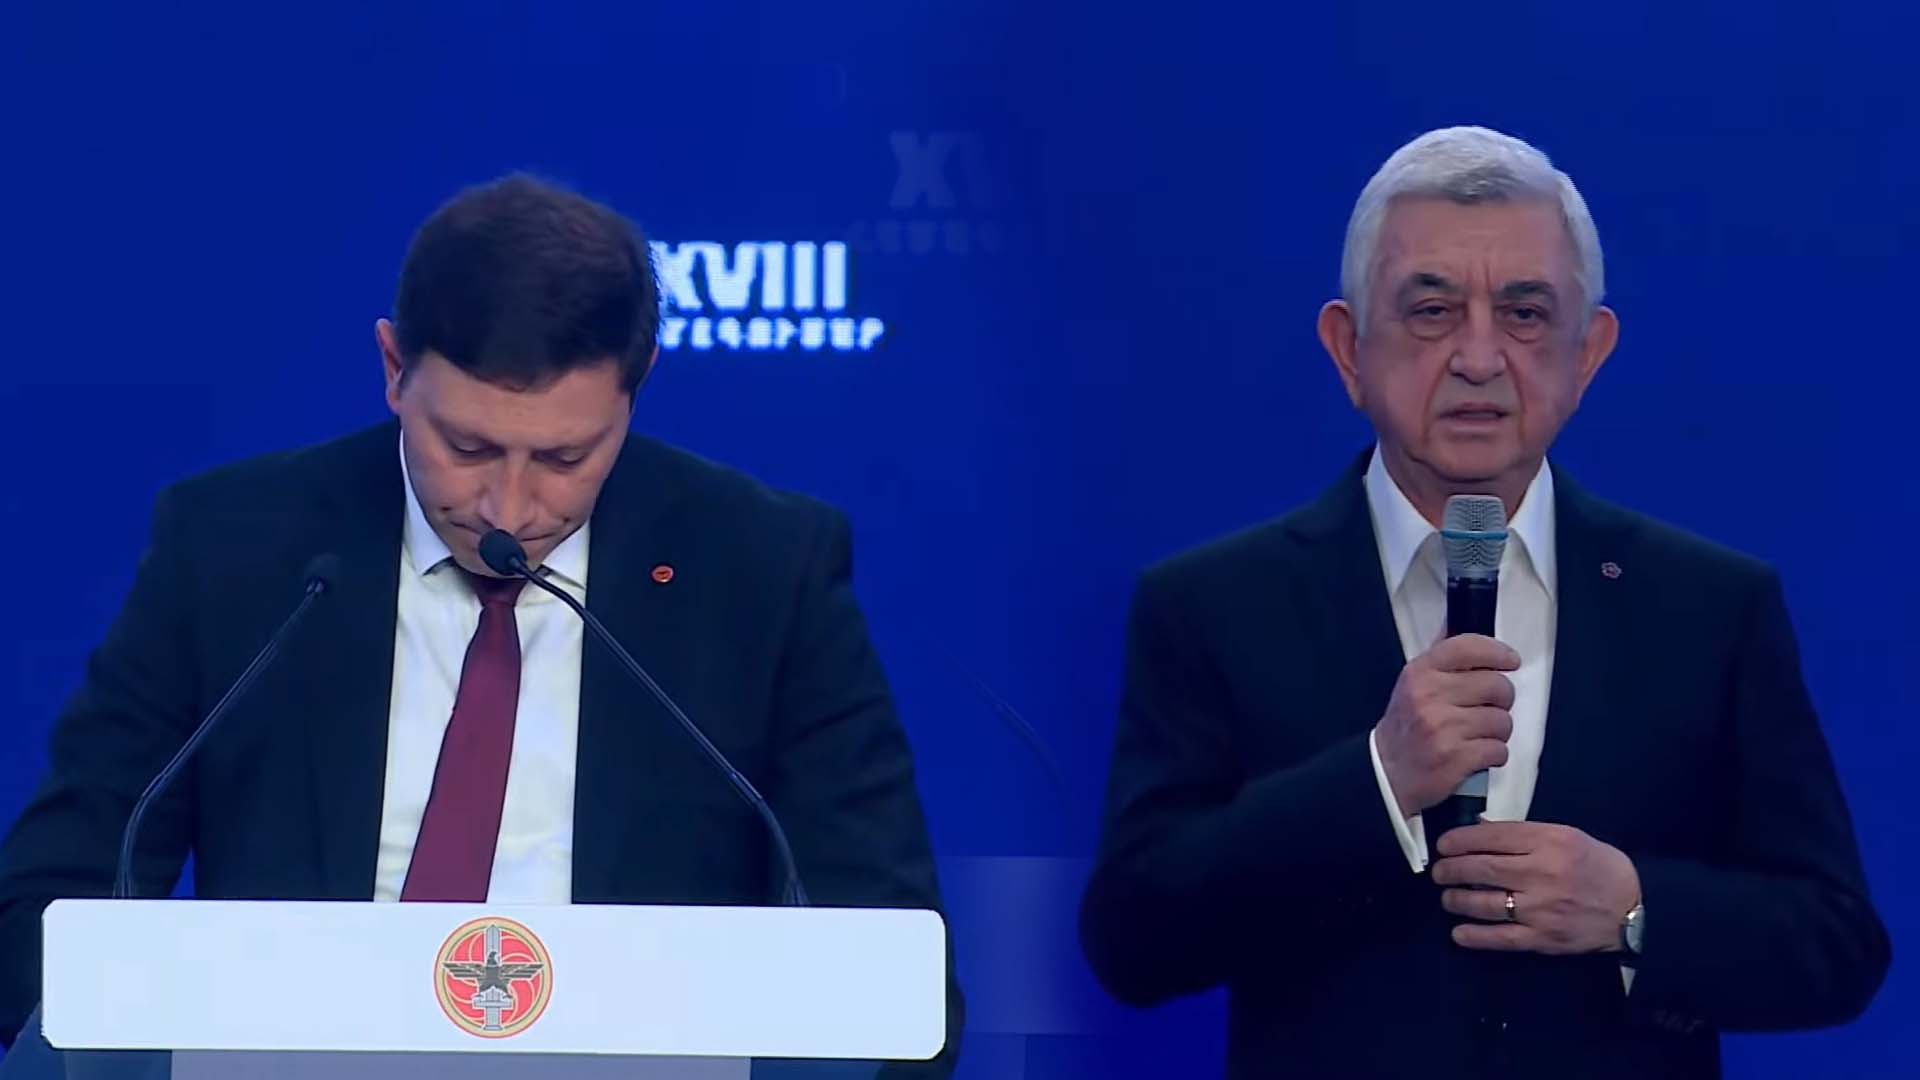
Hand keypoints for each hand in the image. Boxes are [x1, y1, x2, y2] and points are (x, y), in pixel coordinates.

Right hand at [1373, 634, 1518, 816]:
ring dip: (1497, 731)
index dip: (1497, 652)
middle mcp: (1429, 697)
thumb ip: (1440, 656)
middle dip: (1501, 700)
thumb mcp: (1413, 683)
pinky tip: (1476, 754)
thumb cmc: (1406, 727)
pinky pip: (1499, 750)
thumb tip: (1457, 618)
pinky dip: (1493, 754)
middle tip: (1488, 707)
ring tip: (1478, 734)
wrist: (1388, 773)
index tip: (1510, 659)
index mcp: (1420, 673)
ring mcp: (1443, 728)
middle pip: (1497, 685)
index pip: (1468, 647)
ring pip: (1502, 721)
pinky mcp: (1455, 758)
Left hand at [1431, 822, 1640, 953]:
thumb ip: (1524, 834)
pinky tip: (1458, 932)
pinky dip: (1474, 935)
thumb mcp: (1565, 836)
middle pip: (1481, 869)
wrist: (1633, 907)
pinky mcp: (1542, 938)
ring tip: (1447, 897)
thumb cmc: (1596, 865)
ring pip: (1484, 903)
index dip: (1459, 841)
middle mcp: (1541, 874)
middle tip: (1438, 871)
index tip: (1443, 845)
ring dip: (1456, 900)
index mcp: (1548, 842)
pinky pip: (1500, 938)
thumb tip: (1479, 830)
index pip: (1491, 837)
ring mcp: (1540, 909)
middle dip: (1450, 870)